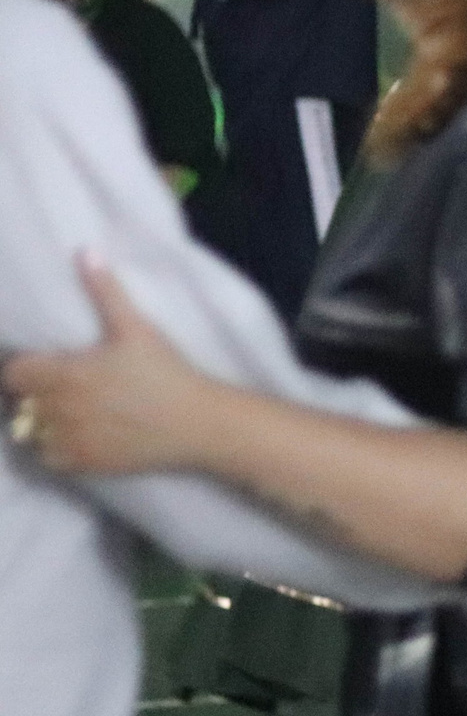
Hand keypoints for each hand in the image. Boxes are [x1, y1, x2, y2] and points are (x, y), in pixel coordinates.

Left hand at [3, 255, 222, 475]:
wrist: (200, 424)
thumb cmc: (167, 373)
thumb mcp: (137, 329)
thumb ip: (105, 291)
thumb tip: (85, 251)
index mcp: (65, 374)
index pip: (13, 374)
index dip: (25, 368)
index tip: (44, 365)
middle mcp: (59, 410)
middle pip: (20, 403)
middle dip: (35, 394)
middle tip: (62, 386)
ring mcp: (70, 440)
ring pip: (30, 431)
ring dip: (40, 422)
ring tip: (66, 412)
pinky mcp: (84, 464)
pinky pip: (47, 457)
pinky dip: (53, 448)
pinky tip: (76, 436)